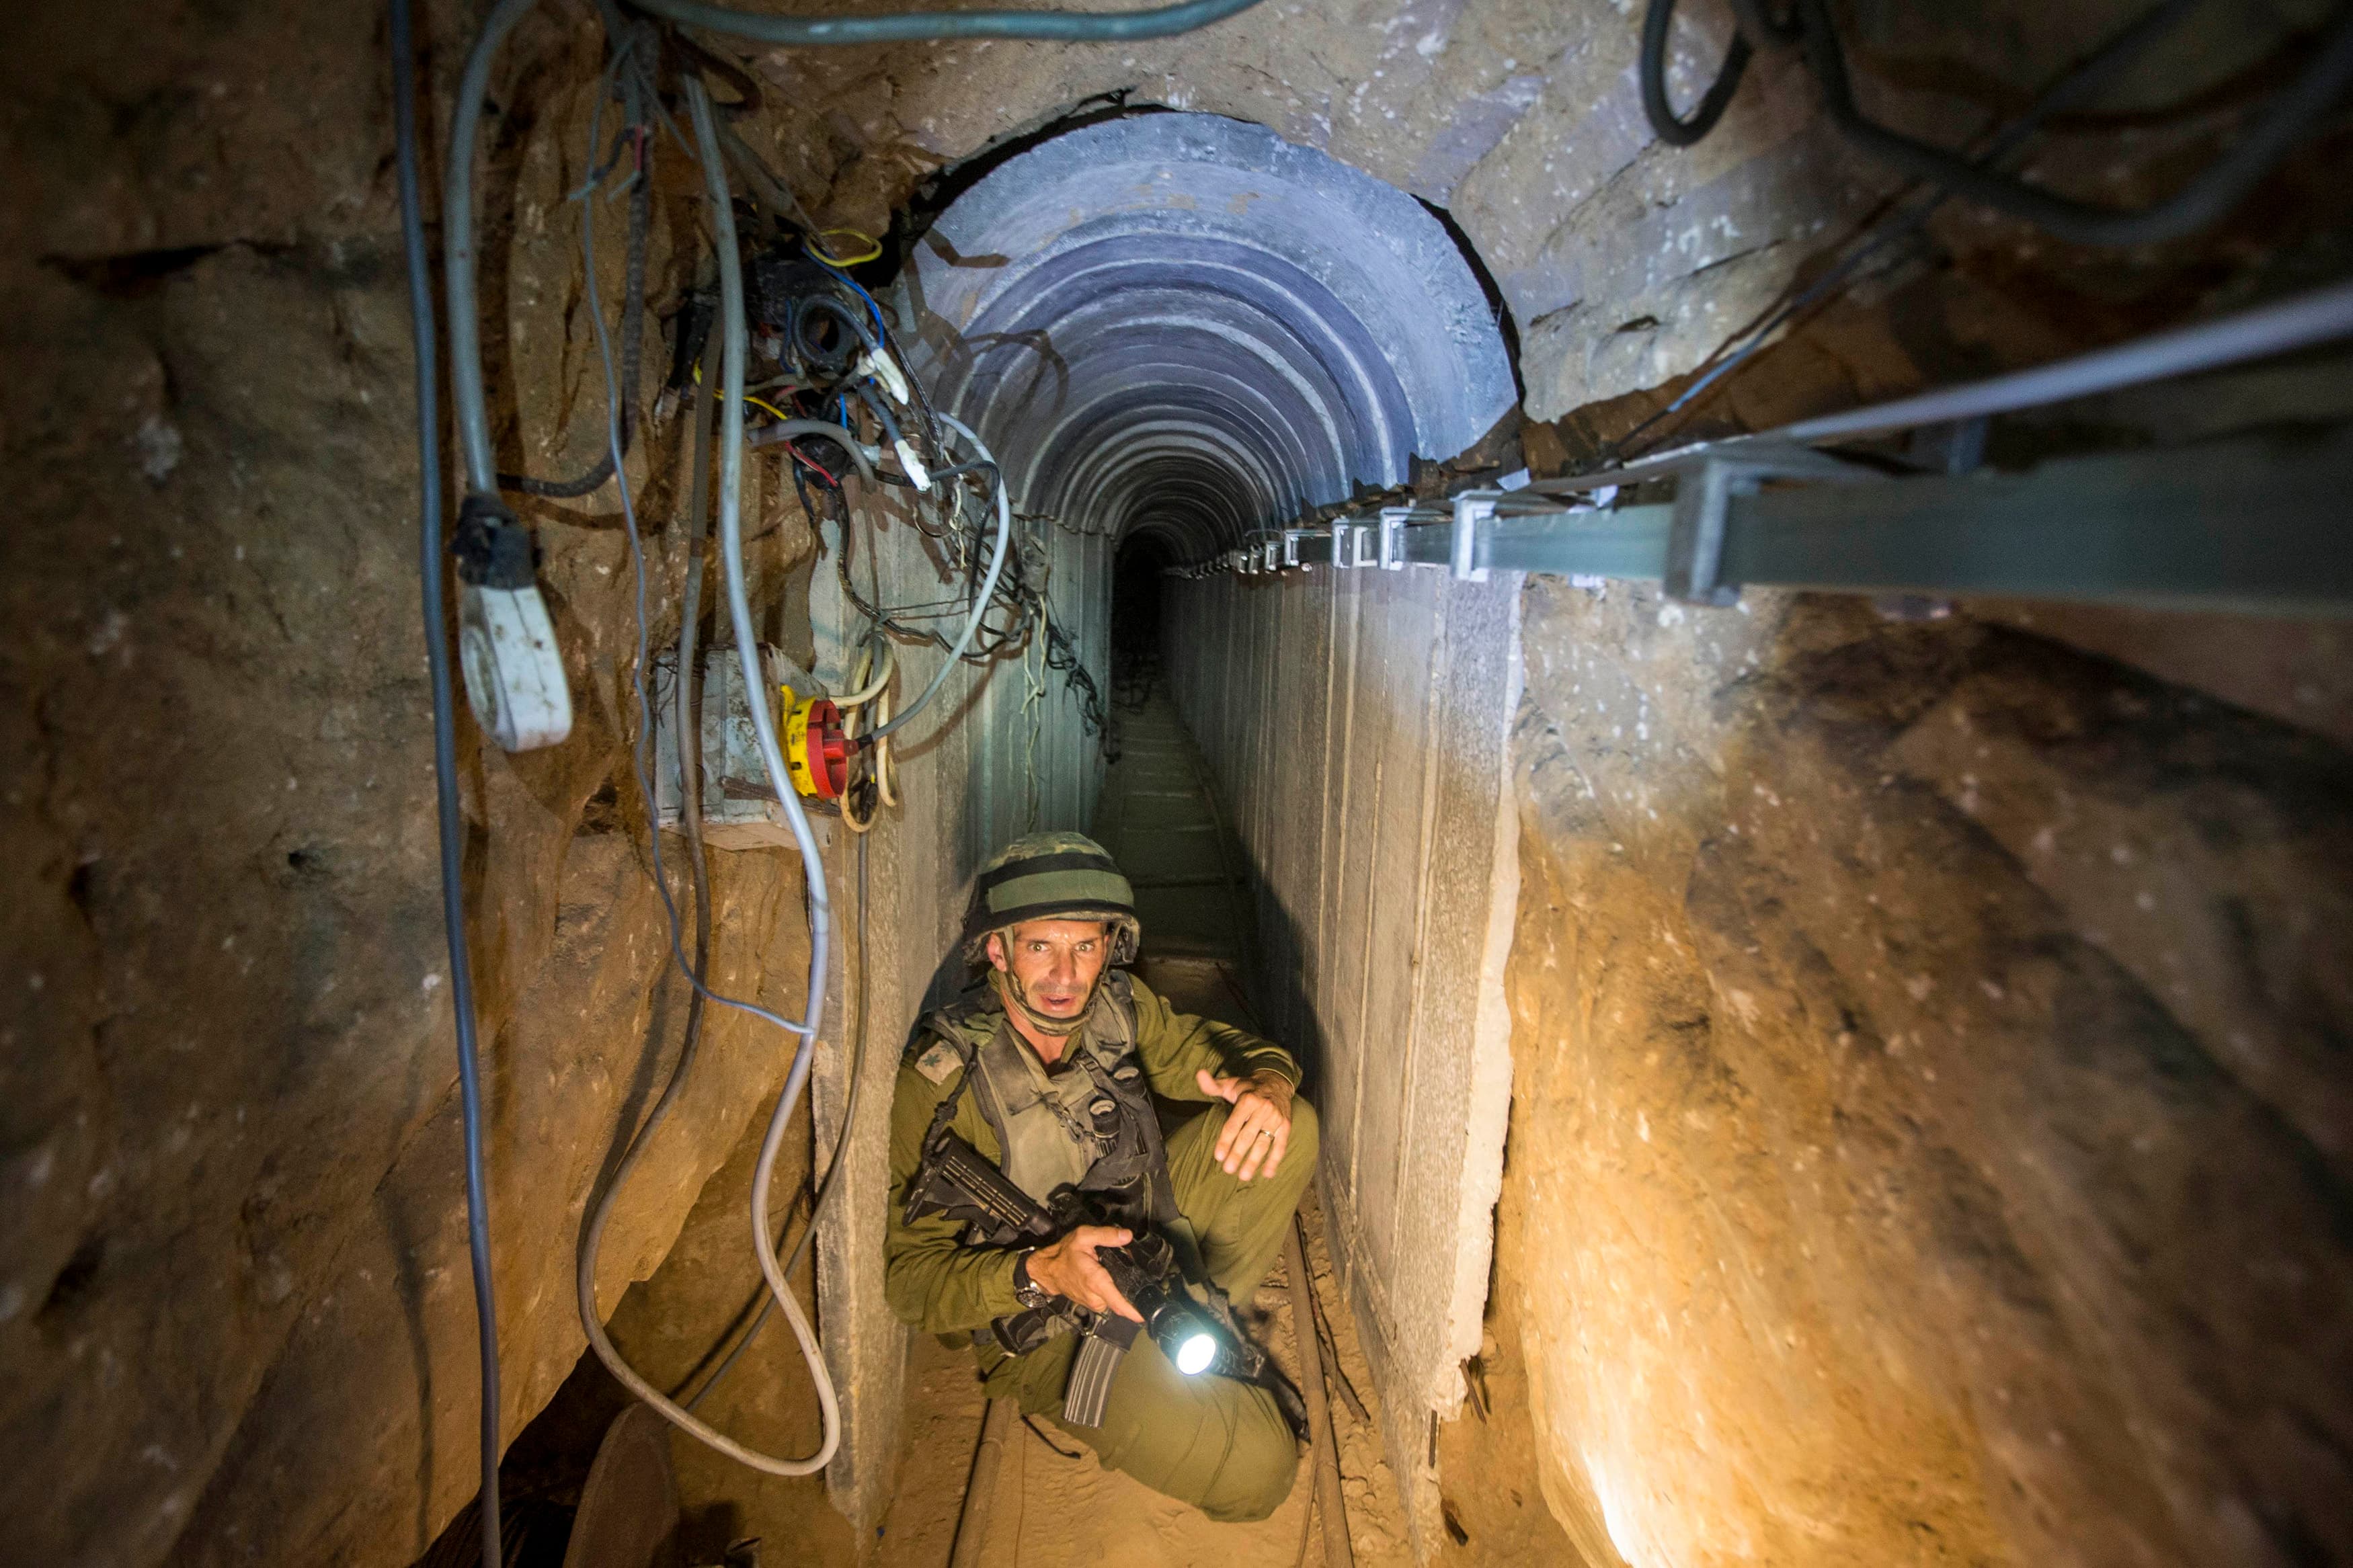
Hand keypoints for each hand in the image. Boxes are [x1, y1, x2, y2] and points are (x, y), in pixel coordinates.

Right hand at [1023, 1225, 1142, 1321]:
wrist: (1048, 1270)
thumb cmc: (1063, 1254)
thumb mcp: (1084, 1236)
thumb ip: (1106, 1235)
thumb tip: (1127, 1236)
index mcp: (1097, 1282)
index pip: (1121, 1304)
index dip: (1136, 1311)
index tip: (1147, 1313)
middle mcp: (1097, 1297)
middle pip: (1124, 1297)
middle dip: (1129, 1283)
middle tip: (1120, 1264)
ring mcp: (1095, 1303)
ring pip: (1118, 1298)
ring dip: (1119, 1286)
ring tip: (1108, 1269)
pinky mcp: (1094, 1304)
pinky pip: (1110, 1299)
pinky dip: (1112, 1289)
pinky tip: (1105, 1276)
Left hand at [1200, 1068, 1294, 1182]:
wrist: (1277, 1081)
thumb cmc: (1248, 1087)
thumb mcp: (1230, 1084)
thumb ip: (1213, 1085)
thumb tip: (1199, 1074)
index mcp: (1248, 1100)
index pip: (1234, 1124)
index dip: (1225, 1141)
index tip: (1218, 1156)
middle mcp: (1263, 1109)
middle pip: (1248, 1136)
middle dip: (1237, 1154)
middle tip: (1228, 1170)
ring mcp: (1276, 1118)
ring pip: (1263, 1143)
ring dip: (1254, 1161)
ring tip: (1243, 1176)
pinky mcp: (1286, 1126)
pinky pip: (1280, 1145)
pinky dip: (1274, 1160)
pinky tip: (1267, 1173)